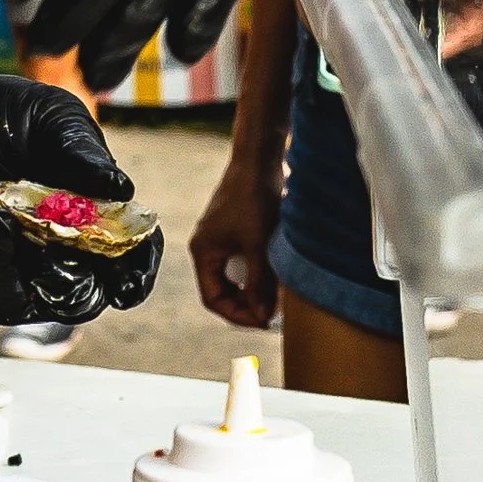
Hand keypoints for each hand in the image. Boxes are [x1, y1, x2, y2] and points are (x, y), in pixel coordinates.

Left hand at [0, 57, 161, 325]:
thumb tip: (121, 190)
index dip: (134, 275)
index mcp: (82, 230)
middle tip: (57, 249)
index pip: (122, 264)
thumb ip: (82, 151)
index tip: (130, 281)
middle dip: (68, 279)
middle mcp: (41, 264)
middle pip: (72, 298)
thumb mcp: (48, 116)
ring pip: (9, 300)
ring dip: (1, 259)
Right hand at [191, 146, 281, 330]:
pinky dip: (259, 271)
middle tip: (274, 312)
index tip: (263, 321)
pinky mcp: (236, 231)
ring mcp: (221, 239)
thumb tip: (263, 315)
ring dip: (255, 287)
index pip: (213, 299)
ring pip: (236, 276)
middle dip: (248, 304)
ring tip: (278, 294)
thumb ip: (259, 283)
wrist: (259, 160)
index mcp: (203, 253)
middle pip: (224, 290)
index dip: (238, 315)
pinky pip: (243, 261)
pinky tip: (278, 272)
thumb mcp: (258, 245)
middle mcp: (208, 248)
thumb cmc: (253, 196)